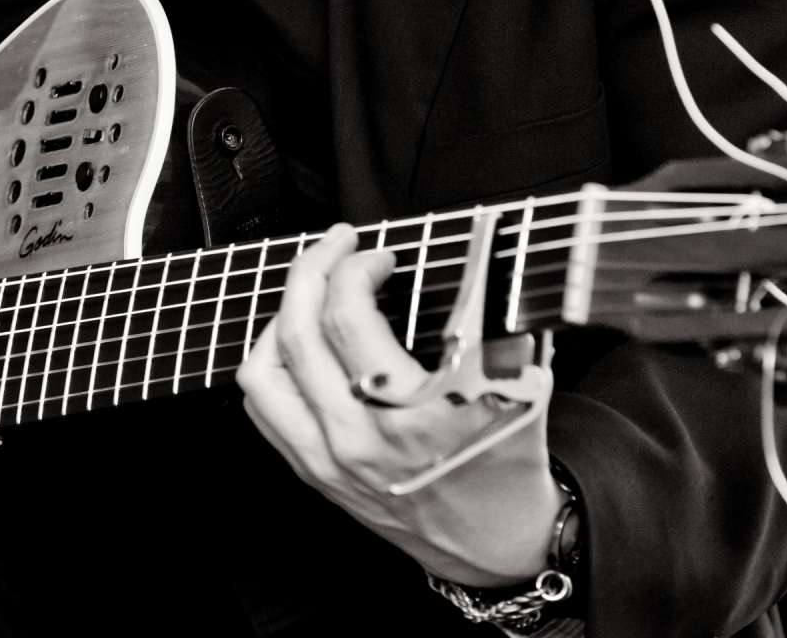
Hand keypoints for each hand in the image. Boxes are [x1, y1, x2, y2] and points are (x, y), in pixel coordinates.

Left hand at [236, 224, 561, 586]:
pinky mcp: (315, 472)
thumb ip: (495, 322)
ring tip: (312, 292)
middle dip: (313, 268)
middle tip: (337, 245)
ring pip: (264, 371)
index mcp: (412, 412)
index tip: (379, 256)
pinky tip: (298, 342)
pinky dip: (271, 362)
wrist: (496, 541)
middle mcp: (359, 436)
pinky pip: (264, 409)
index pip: (348, 318)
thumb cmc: (509, 460)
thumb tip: (482, 258)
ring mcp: (329, 458)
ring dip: (282, 315)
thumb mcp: (522, 384)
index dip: (356, 267)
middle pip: (297, 332)